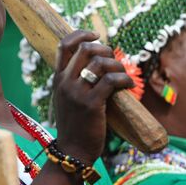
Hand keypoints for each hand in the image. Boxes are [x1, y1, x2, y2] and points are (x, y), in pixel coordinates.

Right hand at [52, 30, 133, 164]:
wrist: (72, 150)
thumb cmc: (74, 124)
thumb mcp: (66, 98)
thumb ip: (74, 81)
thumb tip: (96, 63)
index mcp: (57, 78)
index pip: (64, 44)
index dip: (81, 34)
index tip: (96, 35)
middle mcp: (64, 82)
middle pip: (86, 49)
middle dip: (105, 50)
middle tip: (114, 60)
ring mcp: (76, 92)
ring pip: (100, 63)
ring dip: (117, 65)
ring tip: (123, 76)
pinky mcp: (91, 104)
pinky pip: (112, 80)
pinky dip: (124, 79)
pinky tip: (129, 86)